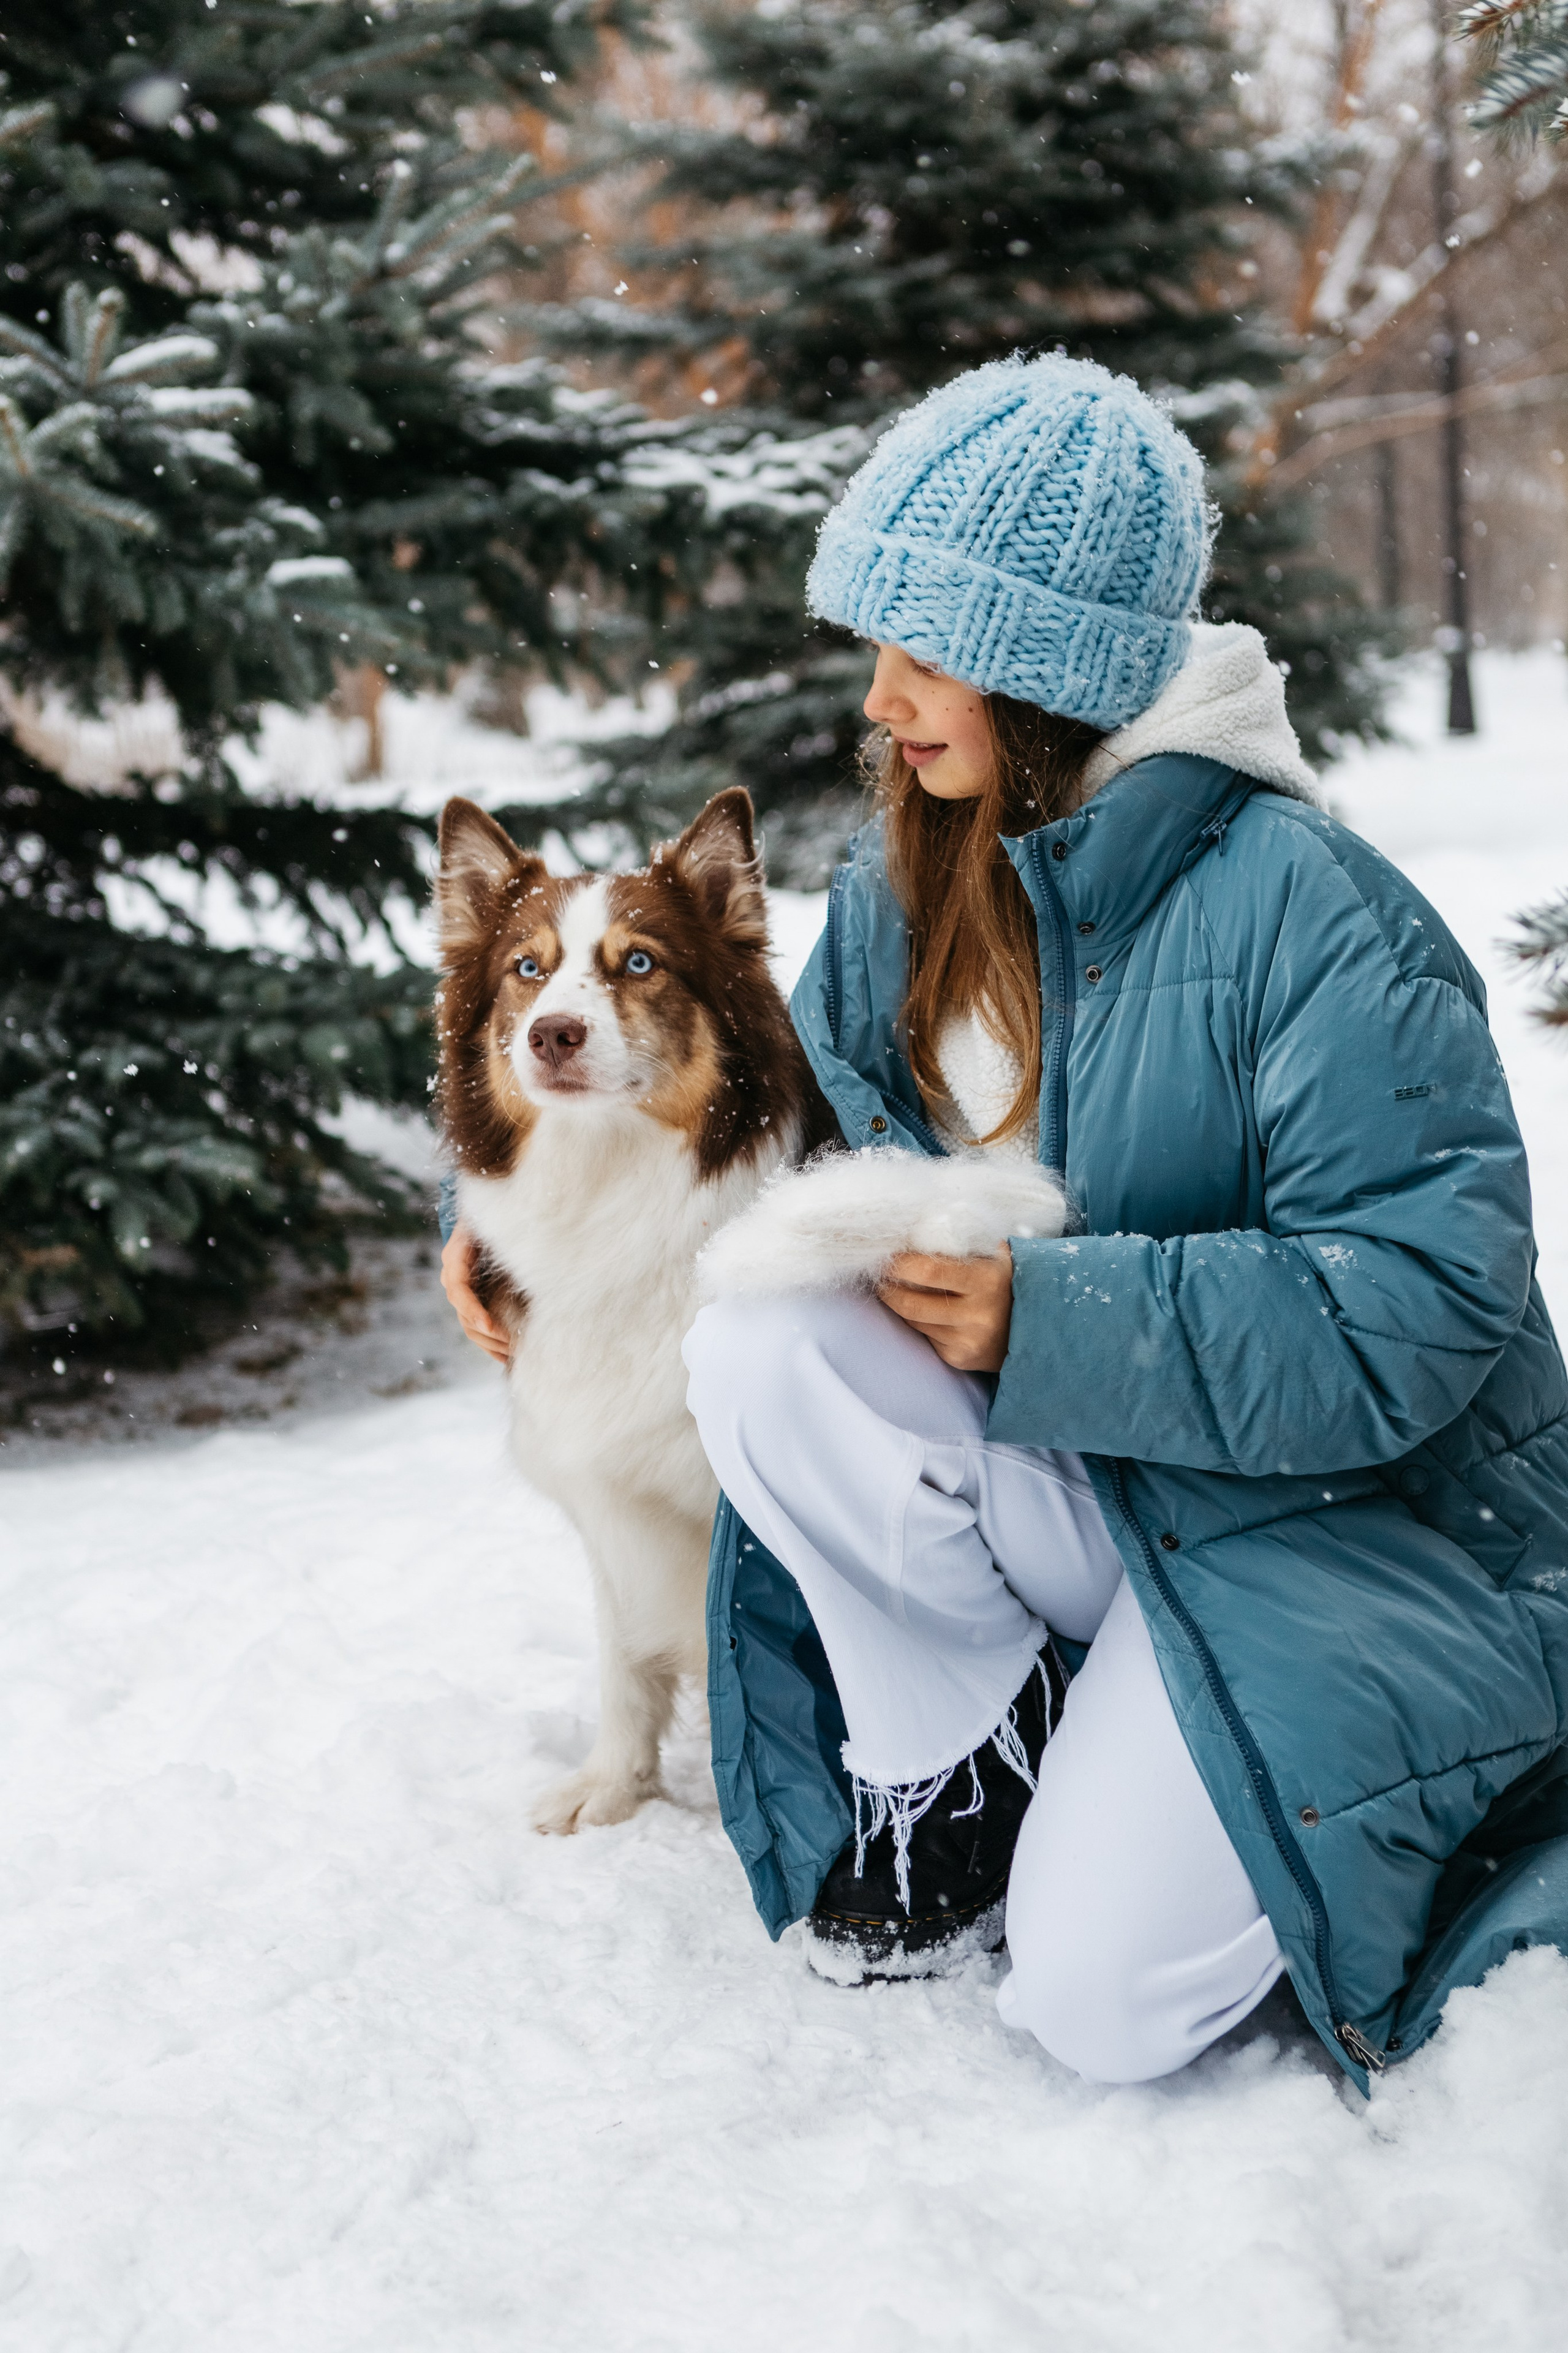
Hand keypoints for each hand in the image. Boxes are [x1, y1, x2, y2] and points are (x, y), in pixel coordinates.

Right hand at [441, 1222, 509, 1364]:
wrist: (493, 1211)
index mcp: (456, 1255)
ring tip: (513, 1354)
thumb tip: (537, 1253)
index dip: (472, 1309)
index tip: (489, 1325)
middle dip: (487, 1332)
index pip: (458, 1288)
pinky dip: (490, 1341)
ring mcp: (462, 1289)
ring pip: (469, 1324)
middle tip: (512, 1345)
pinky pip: (477, 1325)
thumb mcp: (502, 1221)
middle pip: (462, 1312)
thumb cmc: (501, 1214)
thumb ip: (508, 1236)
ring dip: (490, 1342)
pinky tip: (506, 1355)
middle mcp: (454, 1274)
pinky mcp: (473, 1298)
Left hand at [876, 1243, 1013, 1372]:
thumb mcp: (991, 1254)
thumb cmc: (1002, 1279)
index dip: (899, 1264)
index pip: (928, 1271)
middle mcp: (979, 1314)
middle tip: (879, 1274)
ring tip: (893, 1288)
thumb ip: (959, 1242)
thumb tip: (910, 1232)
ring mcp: (969, 1340)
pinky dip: (917, 1321)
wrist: (1033, 1324)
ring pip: (913, 1320)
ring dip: (898, 1304)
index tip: (886, 1255)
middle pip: (911, 1302)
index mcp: (987, 1280)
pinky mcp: (961, 1357)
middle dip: (887, 1288)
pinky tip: (923, 1310)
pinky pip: (925, 1335)